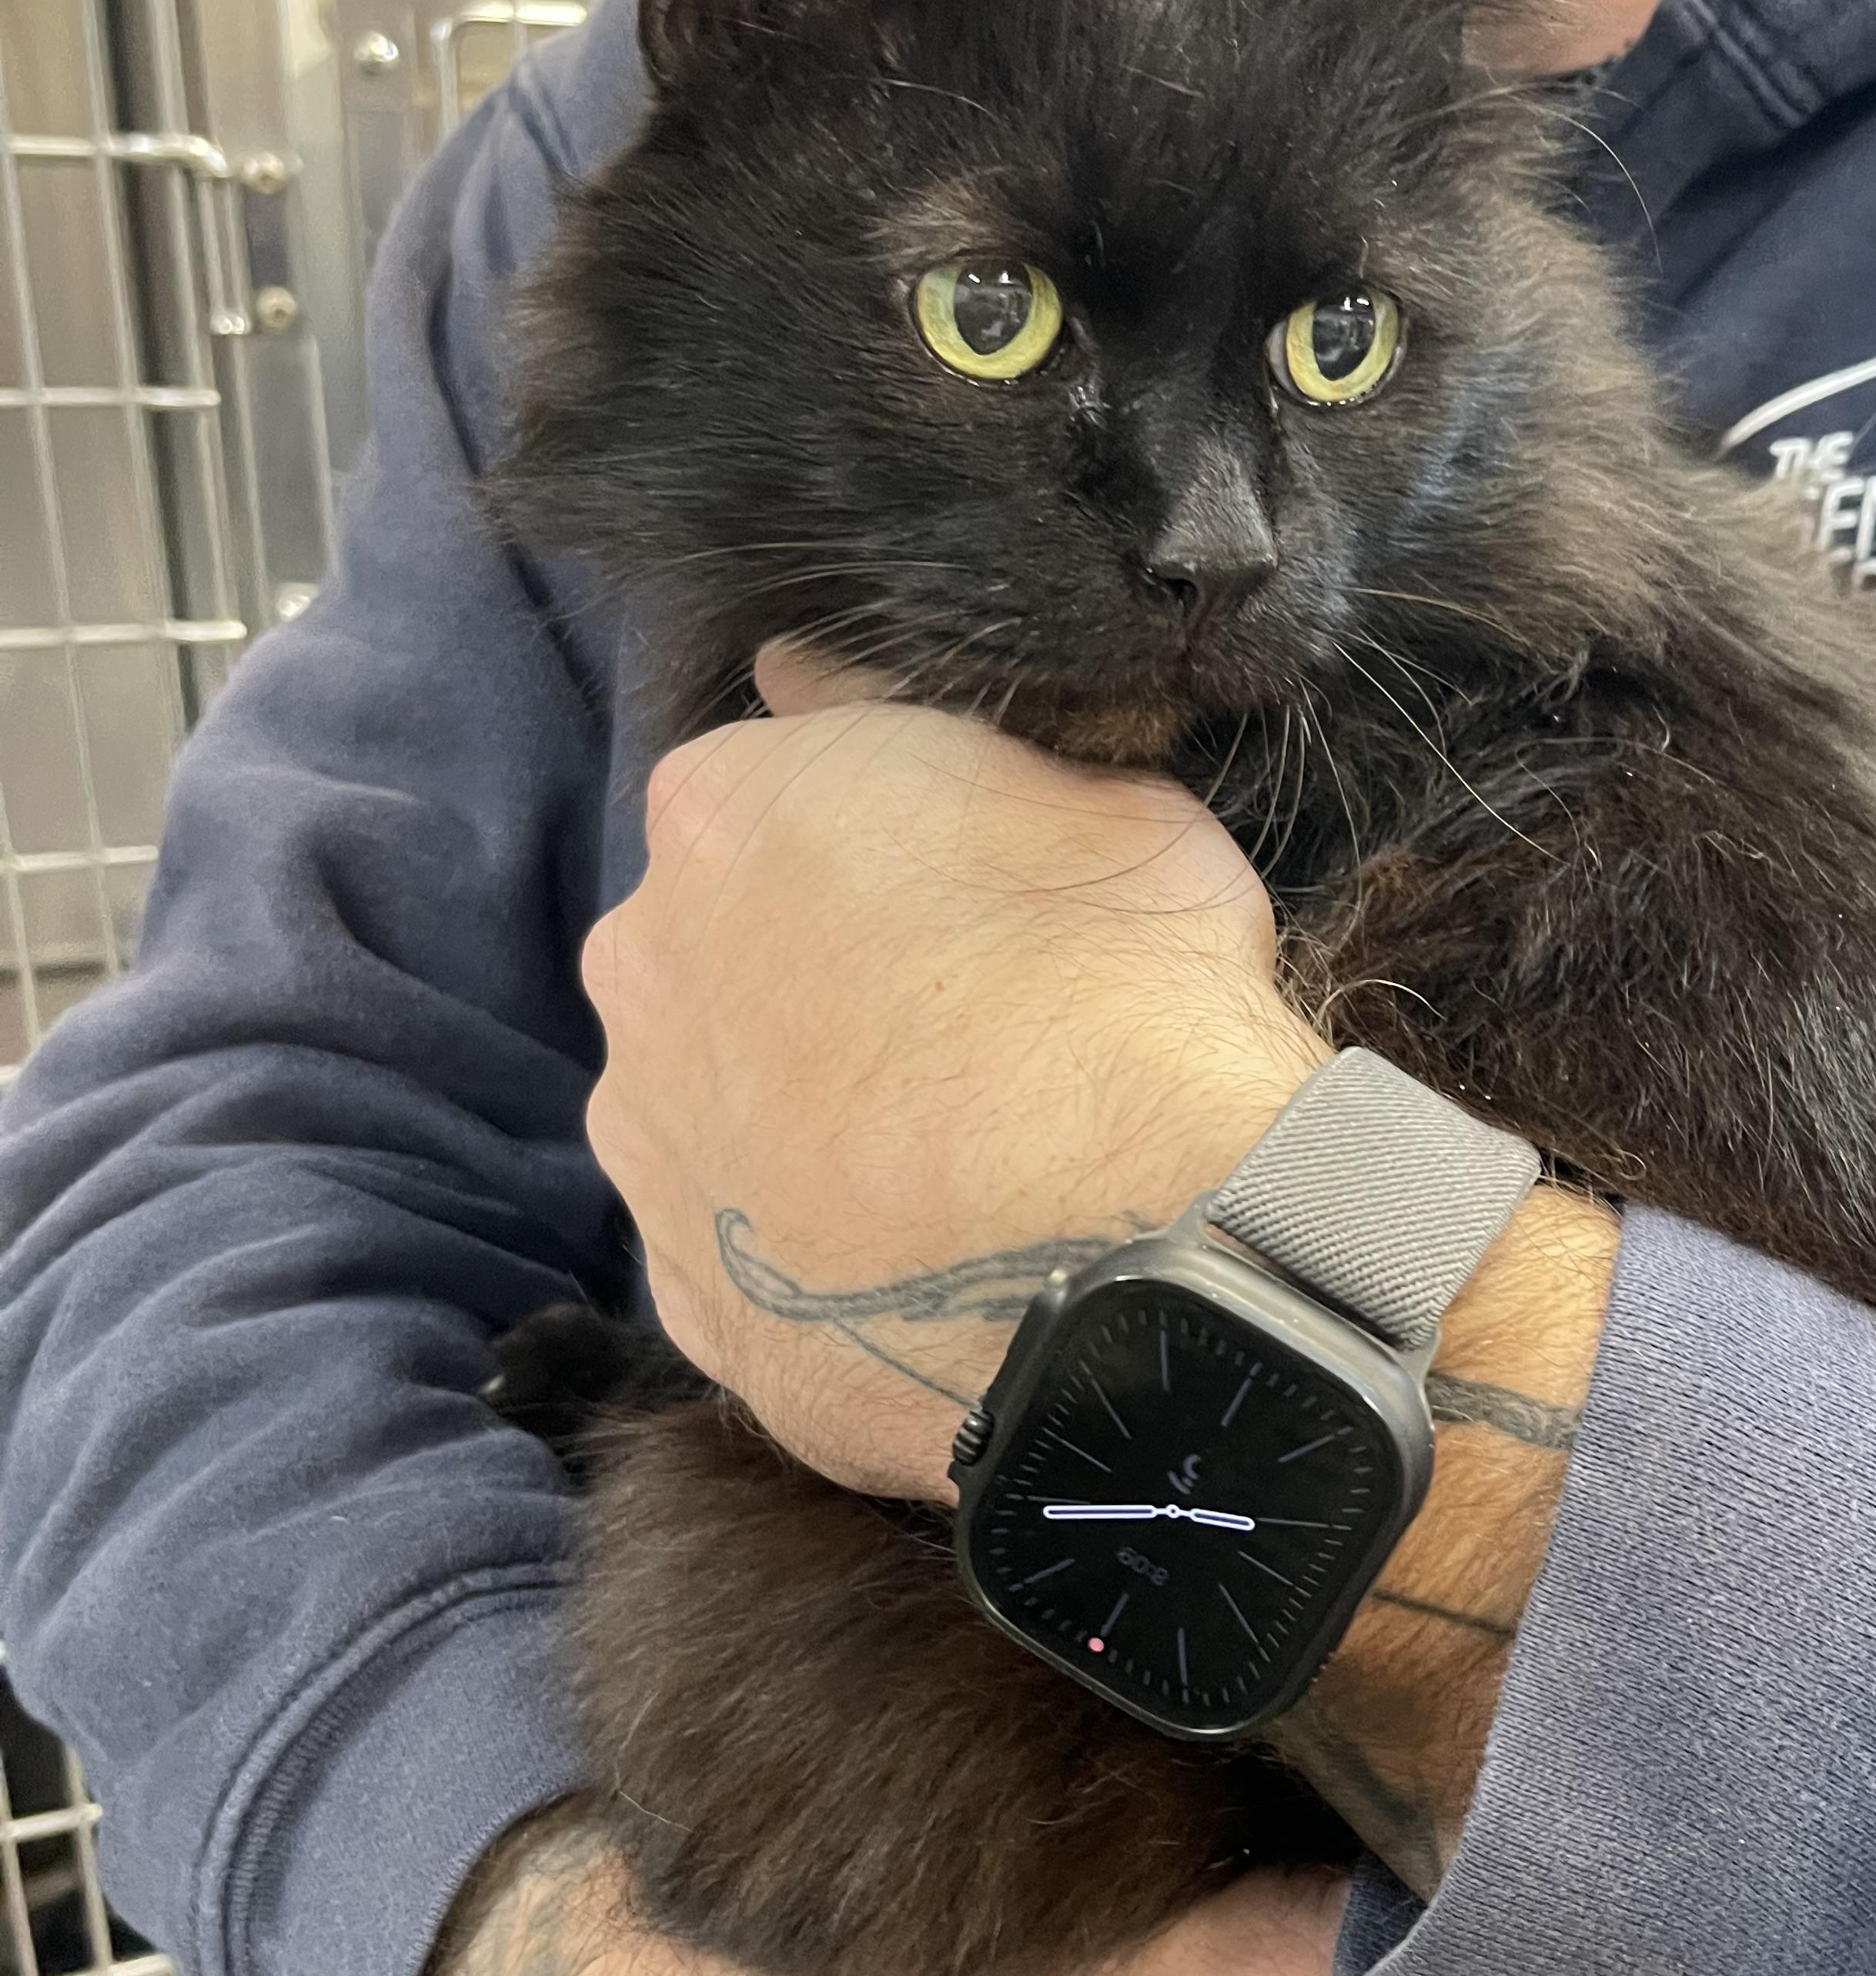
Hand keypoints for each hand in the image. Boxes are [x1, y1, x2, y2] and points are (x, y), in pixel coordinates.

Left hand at [582, 693, 1328, 1500]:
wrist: (1132, 1262)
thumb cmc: (1127, 990)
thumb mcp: (1101, 795)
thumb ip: (943, 739)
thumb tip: (812, 680)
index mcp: (724, 809)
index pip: (777, 789)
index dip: (881, 838)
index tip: (967, 892)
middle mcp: (644, 965)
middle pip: (722, 943)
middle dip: (816, 971)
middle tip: (962, 1023)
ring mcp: (650, 1142)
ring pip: (716, 1097)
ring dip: (799, 1107)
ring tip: (944, 1155)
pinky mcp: (689, 1295)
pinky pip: (744, 1242)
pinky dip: (813, 1237)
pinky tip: (914, 1249)